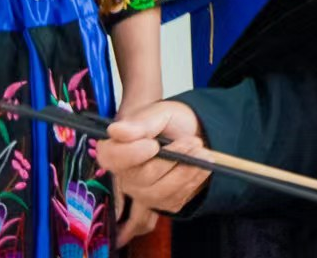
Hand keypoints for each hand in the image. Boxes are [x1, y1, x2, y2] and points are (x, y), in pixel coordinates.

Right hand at [97, 100, 210, 215]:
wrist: (189, 133)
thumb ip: (141, 123)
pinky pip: (176, 198)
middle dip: (174, 158)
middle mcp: (125, 176)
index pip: (112, 158)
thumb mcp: (160, 113)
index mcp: (117, 149)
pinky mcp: (162, 203)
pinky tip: (202, 166)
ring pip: (162, 191)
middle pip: (144, 176)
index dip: (132, 154)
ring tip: (205, 153)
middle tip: (194, 142)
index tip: (153, 145)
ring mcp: (142, 192)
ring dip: (188, 171)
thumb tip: (115, 130)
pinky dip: (193, 181)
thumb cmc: (170, 123)